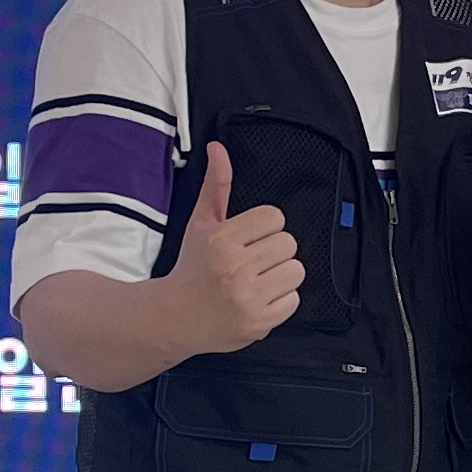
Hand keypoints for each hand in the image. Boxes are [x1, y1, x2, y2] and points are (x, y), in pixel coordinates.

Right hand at [167, 140, 302, 352]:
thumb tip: (218, 148)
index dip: (264, 228)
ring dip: (280, 276)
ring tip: (257, 280)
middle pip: (288, 243)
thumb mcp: (201, 223)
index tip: (248, 239)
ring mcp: (248, 298)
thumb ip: (216, 185)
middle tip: (252, 261)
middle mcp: (235, 268)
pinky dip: (280, 301)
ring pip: (296, 271)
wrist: (175, 317)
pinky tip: (258, 299)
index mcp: (221, 240)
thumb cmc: (192, 267)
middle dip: (273, 251)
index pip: (274, 217)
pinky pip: (294, 300)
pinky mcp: (259, 323)